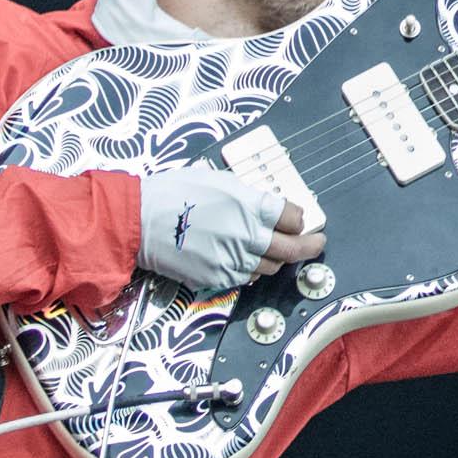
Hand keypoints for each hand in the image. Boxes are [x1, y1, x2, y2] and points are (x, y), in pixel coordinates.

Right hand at [136, 164, 324, 290]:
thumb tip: (265, 206)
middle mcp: (248, 234)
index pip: (294, 217)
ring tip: (277, 250)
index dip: (298, 217)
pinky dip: (252, 269)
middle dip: (311, 246)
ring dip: (278, 258)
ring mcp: (234, 259)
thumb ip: (248, 197)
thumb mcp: (218, 181)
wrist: (140, 221)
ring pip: (272, 266)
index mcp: (250, 205)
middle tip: (317, 243)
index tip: (301, 219)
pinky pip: (247, 277)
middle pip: (294, 247)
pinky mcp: (219, 277)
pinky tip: (247, 259)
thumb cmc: (173, 195)